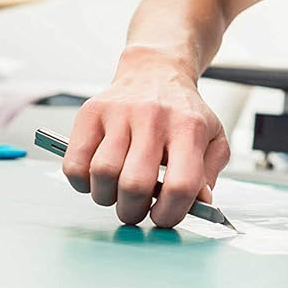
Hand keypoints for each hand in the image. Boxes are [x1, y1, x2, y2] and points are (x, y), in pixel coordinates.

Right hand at [60, 49, 230, 228]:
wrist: (156, 72)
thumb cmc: (183, 112)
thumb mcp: (212, 138)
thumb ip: (209, 173)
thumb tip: (200, 203)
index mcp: (189, 128)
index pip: (181, 185)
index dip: (170, 213)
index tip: (163, 216)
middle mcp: (153, 117)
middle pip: (135, 184)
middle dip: (133, 211)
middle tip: (136, 209)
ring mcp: (119, 113)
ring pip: (102, 174)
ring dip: (107, 197)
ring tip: (117, 191)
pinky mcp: (91, 113)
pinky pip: (75, 164)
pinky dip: (82, 183)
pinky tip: (97, 178)